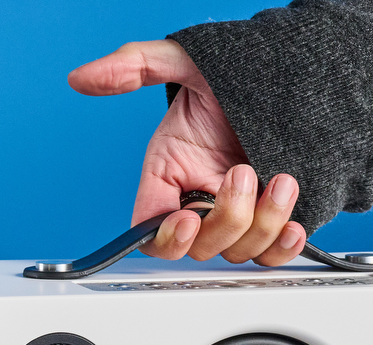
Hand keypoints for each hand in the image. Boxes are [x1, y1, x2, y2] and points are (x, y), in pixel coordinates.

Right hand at [69, 40, 305, 265]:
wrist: (290, 74)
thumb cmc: (234, 74)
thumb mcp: (186, 61)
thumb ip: (134, 65)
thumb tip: (81, 77)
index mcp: (169, 176)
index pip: (152, 232)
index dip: (168, 237)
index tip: (188, 218)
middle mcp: (200, 200)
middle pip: (200, 246)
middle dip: (228, 217)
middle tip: (243, 172)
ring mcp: (237, 214)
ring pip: (238, 251)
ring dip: (263, 223)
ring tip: (280, 180)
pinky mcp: (271, 221)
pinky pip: (271, 255)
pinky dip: (282, 247)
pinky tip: (291, 224)